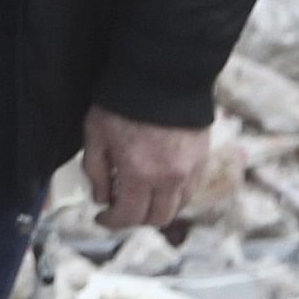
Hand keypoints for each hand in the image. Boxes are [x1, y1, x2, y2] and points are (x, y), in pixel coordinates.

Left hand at [82, 105, 212, 231]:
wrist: (162, 76)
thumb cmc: (123, 103)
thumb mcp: (95, 134)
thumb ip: (96, 171)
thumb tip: (102, 198)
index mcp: (139, 174)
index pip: (128, 216)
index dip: (112, 222)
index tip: (101, 218)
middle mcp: (168, 179)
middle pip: (156, 218)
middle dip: (135, 220)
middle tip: (121, 209)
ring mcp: (190, 171)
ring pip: (177, 208)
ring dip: (157, 210)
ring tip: (141, 198)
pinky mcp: (203, 160)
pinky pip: (190, 191)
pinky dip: (175, 197)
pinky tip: (161, 186)